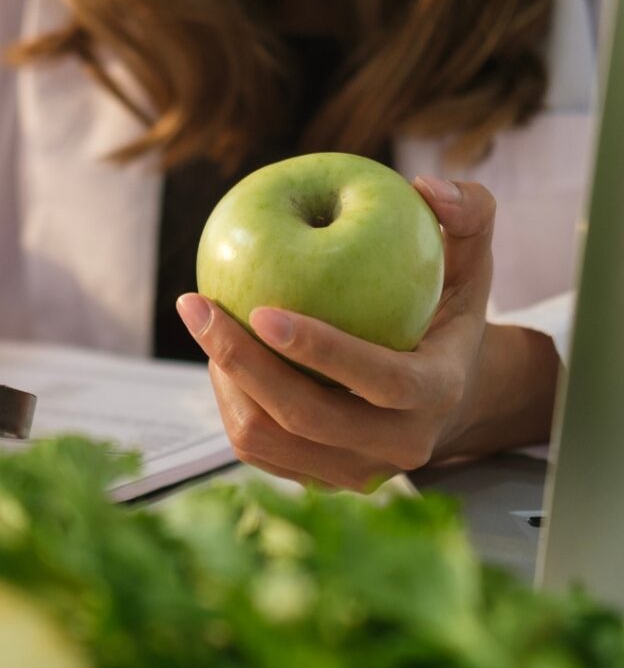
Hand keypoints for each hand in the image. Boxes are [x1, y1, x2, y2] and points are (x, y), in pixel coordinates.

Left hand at [177, 176, 558, 489]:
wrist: (449, 399)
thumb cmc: (448, 317)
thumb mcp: (471, 265)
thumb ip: (469, 214)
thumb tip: (426, 186)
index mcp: (436, 393)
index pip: (377, 379)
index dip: (318, 348)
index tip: (261, 309)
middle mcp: (397, 446)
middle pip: (303, 417)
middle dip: (241, 361)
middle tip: (196, 306)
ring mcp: (355, 472)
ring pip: (266, 439)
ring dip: (226, 382)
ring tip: (207, 325)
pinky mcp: (320, 481)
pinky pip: (255, 448)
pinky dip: (230, 401)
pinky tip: (221, 355)